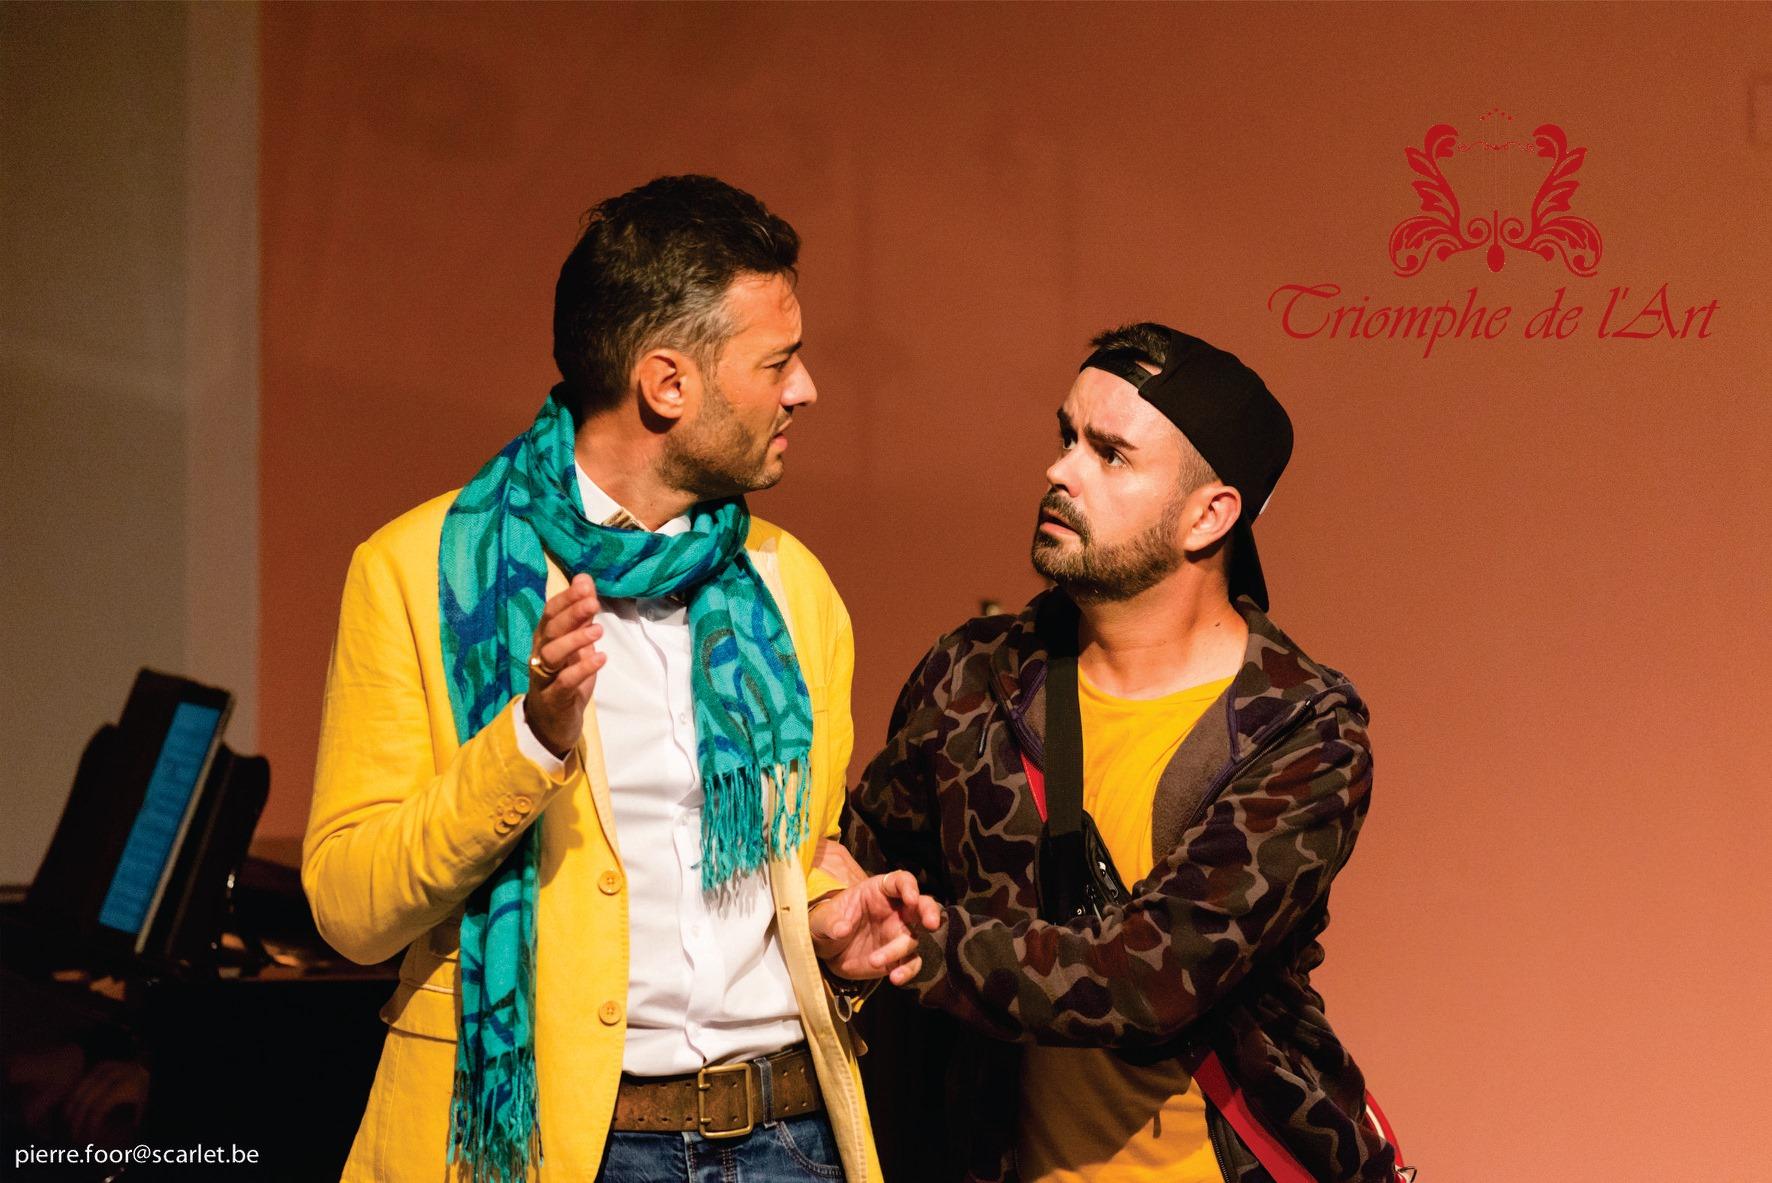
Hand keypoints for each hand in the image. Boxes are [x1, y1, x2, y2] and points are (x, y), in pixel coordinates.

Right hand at [525, 573, 606, 757]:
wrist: (553, 725)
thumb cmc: (565, 680)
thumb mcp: (576, 646)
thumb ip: (580, 616)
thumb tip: (585, 580)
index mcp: (545, 639)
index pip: (550, 612)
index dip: (566, 598)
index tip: (585, 584)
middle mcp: (540, 654)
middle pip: (550, 630)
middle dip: (571, 613)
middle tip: (593, 602)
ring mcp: (544, 677)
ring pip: (552, 654)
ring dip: (575, 639)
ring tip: (598, 630)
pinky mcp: (554, 699)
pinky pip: (564, 681)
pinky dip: (582, 669)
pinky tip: (600, 658)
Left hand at [810, 870, 943, 985]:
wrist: (826, 951)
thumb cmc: (827, 924)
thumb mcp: (822, 919)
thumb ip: (831, 921)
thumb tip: (842, 929)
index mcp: (879, 891)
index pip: (901, 881)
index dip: (909, 887)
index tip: (910, 898)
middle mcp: (895, 910)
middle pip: (922, 905)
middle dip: (930, 912)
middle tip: (931, 923)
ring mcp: (898, 934)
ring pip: (914, 938)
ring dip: (899, 949)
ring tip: (875, 960)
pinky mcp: (897, 957)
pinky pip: (911, 963)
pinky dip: (908, 971)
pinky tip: (895, 978)